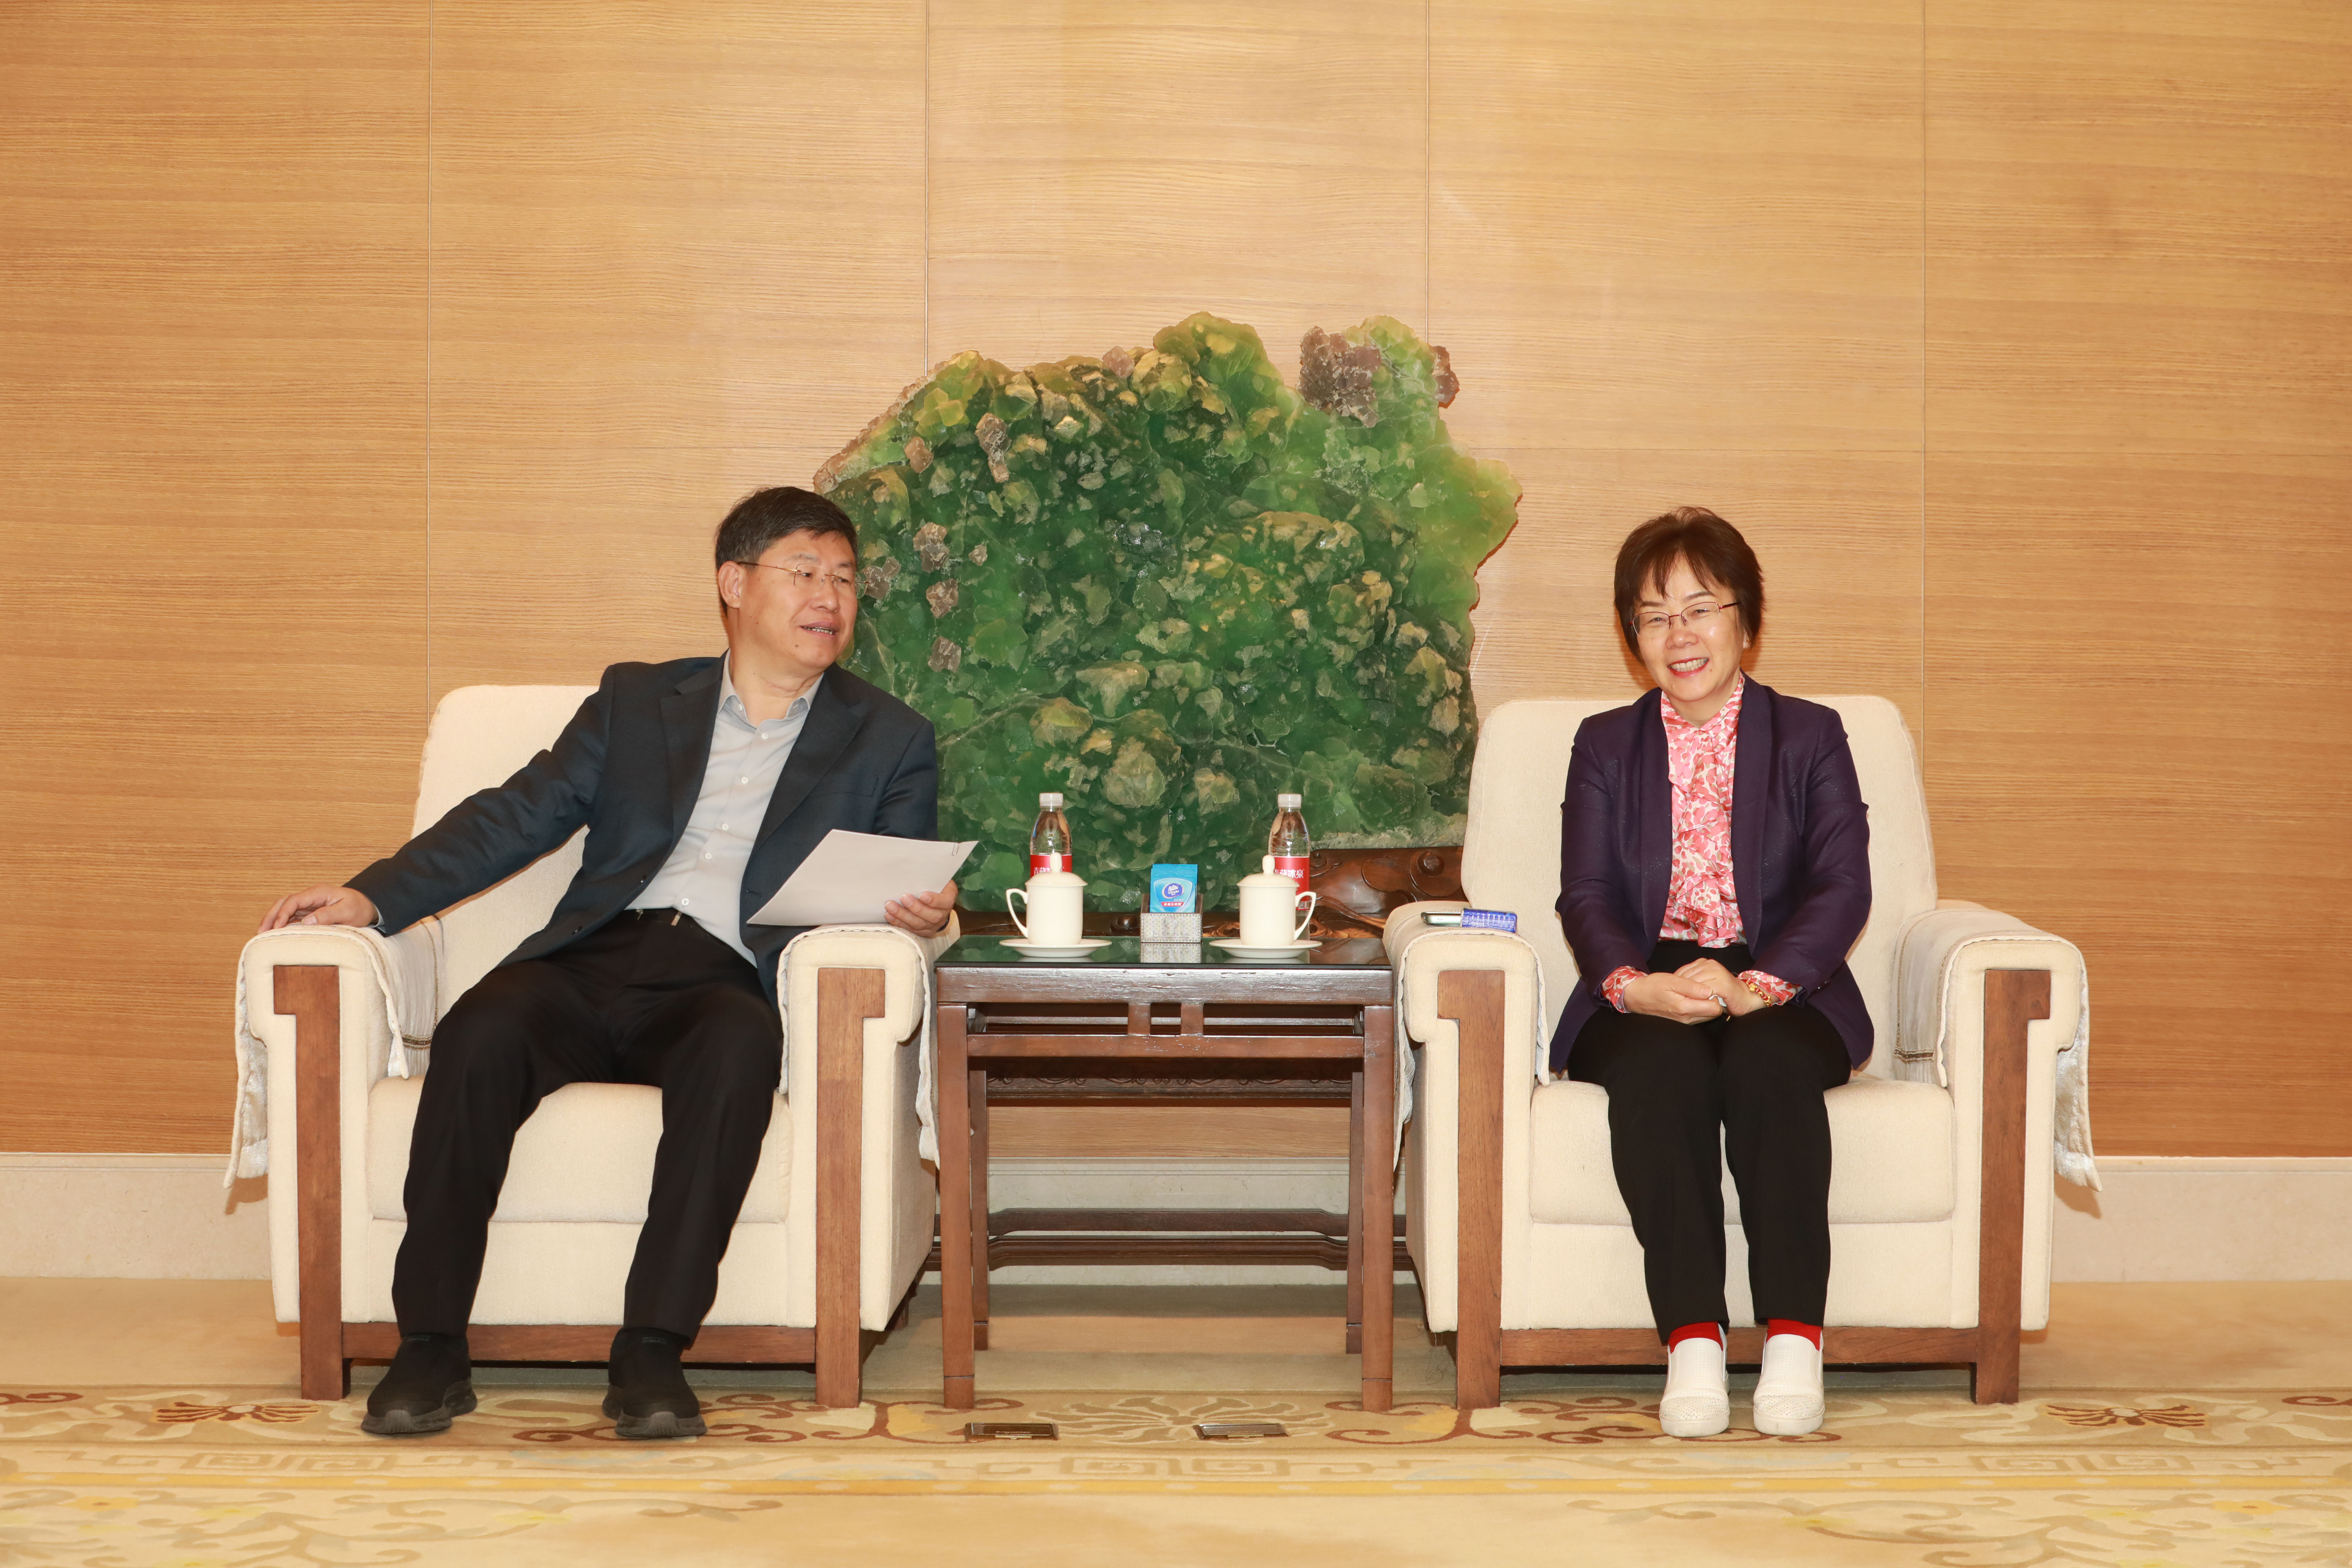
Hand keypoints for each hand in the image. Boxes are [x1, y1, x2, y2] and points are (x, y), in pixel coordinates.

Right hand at [259, 885, 378, 933]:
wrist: (369, 906)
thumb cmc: (360, 908)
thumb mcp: (347, 911)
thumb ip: (328, 915)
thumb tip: (306, 921)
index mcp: (318, 892)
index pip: (293, 900)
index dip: (282, 914)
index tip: (276, 928)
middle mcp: (311, 896)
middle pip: (284, 903)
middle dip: (270, 916)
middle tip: (260, 932)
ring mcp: (309, 903)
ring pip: (284, 909)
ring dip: (273, 920)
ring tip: (262, 935)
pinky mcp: (309, 912)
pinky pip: (291, 916)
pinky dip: (281, 924)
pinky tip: (274, 934)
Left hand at [884, 881, 956, 937]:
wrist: (935, 901)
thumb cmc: (933, 885)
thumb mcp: (936, 878)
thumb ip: (930, 876)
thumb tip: (915, 867)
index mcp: (948, 899)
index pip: (945, 902)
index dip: (934, 900)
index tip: (922, 895)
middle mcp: (942, 915)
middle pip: (931, 916)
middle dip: (915, 908)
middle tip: (903, 898)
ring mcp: (933, 925)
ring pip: (918, 924)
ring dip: (903, 915)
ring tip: (890, 906)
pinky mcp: (922, 931)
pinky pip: (909, 929)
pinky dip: (898, 922)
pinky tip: (889, 915)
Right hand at [1623, 969, 1727, 1023]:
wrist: (1638, 997)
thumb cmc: (1653, 986)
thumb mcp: (1671, 981)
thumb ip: (1691, 986)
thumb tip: (1709, 990)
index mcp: (1685, 1008)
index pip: (1715, 1008)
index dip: (1716, 995)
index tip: (1708, 985)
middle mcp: (1688, 1018)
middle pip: (1715, 1013)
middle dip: (1714, 999)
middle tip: (1703, 987)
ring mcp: (1686, 1021)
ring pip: (1709, 1014)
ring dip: (1707, 1003)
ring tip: (1697, 991)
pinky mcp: (1684, 1020)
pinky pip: (1701, 1015)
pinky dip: (1701, 1006)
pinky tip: (1692, 996)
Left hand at [1676, 956, 1765, 1016]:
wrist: (1745, 998)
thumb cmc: (1724, 993)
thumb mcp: (1704, 983)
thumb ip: (1693, 980)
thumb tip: (1675, 984)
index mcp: (1704, 963)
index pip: (1683, 971)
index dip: (1676, 983)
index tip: (1673, 993)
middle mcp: (1710, 964)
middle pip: (1688, 977)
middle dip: (1681, 989)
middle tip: (1677, 999)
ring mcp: (1717, 972)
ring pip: (1695, 983)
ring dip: (1689, 993)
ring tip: (1684, 1002)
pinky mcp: (1723, 983)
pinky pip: (1705, 991)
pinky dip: (1700, 998)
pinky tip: (1697, 1004)